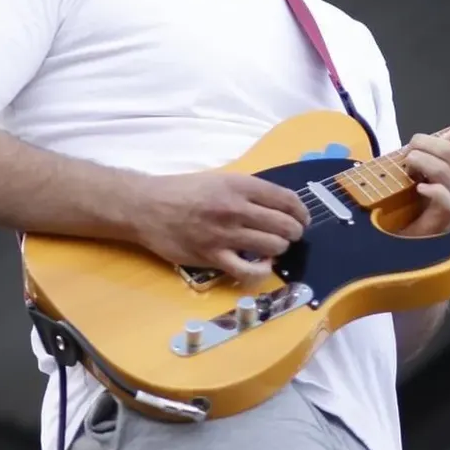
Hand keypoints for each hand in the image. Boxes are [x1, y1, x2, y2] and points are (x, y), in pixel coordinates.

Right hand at [136, 171, 310, 283]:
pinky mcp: (212, 257)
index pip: (285, 199)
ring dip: (280, 249)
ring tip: (275, 247)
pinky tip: (261, 265)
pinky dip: (261, 270)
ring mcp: (225, 235)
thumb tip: (276, 203)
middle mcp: (236, 209)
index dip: (301, 210)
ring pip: (272, 247)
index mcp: (239, 185)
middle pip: (283, 225)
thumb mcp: (220, 178)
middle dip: (294, 232)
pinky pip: (248, 271)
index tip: (303, 217)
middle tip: (291, 234)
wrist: (147, 207)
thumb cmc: (183, 190)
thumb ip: (247, 190)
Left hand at [401, 104, 449, 236]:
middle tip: (411, 149)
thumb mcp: (446, 159)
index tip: (446, 134)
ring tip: (407, 165)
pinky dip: (426, 187)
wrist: (414, 228)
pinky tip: (416, 187)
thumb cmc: (431, 190)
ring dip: (417, 160)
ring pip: (441, 169)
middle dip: (425, 142)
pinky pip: (441, 195)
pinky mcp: (448, 218)